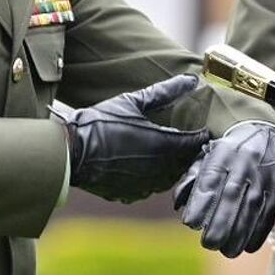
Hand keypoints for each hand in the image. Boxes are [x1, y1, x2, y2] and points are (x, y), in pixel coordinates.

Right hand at [56, 75, 209, 201]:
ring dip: (173, 167)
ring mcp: (144, 185)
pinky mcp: (130, 195)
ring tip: (168, 154)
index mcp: (163, 145)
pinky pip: (150, 188)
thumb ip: (165, 91)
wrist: (70, 152)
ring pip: (170, 179)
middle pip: (185, 163)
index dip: (201, 136)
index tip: (204, 130)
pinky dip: (153, 179)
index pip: (195, 143)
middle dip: (188, 152)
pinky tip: (146, 168)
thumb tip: (191, 80)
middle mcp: (159, 169)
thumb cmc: (101, 123)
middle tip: (189, 141)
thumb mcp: (133, 101)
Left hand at [173, 121, 274, 256]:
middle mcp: (244, 165)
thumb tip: (178, 205)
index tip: (192, 224)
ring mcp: (263, 177)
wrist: (266, 135)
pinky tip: (246, 246)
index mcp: (222, 155)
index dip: (200, 205)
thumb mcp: (207, 157)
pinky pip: (269, 214)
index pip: (209, 181)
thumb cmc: (228, 155)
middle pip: (231, 198)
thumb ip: (190, 180)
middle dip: (220, 225)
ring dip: (239, 235)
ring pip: (251, 209)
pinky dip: (258, 234)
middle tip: (209, 243)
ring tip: (226, 250)